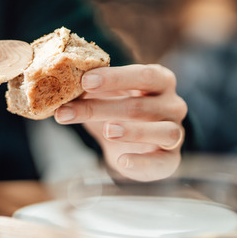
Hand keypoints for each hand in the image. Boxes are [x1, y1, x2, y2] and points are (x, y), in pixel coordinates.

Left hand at [54, 64, 187, 180]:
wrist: (137, 144)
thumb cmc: (120, 109)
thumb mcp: (106, 95)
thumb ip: (90, 89)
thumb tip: (59, 85)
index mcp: (160, 80)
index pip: (143, 75)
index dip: (114, 77)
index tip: (84, 81)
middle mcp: (173, 104)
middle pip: (141, 105)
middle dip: (101, 108)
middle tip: (68, 110)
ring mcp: (176, 132)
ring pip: (161, 131)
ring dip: (132, 131)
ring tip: (107, 131)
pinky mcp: (171, 159)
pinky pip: (162, 161)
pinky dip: (142, 162)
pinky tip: (122, 161)